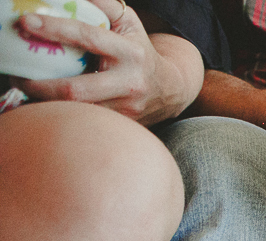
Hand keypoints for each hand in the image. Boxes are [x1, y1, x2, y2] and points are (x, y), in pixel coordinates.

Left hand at [12, 0, 202, 124]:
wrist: (172, 89)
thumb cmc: (140, 49)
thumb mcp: (127, 22)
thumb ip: (102, 5)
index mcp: (130, 52)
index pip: (88, 37)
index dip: (55, 29)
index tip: (26, 23)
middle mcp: (129, 83)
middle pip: (76, 90)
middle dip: (41, 85)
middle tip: (17, 75)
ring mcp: (126, 109)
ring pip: (78, 111)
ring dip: (47, 103)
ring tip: (27, 90)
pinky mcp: (123, 126)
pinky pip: (86, 122)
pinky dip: (63, 114)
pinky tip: (47, 105)